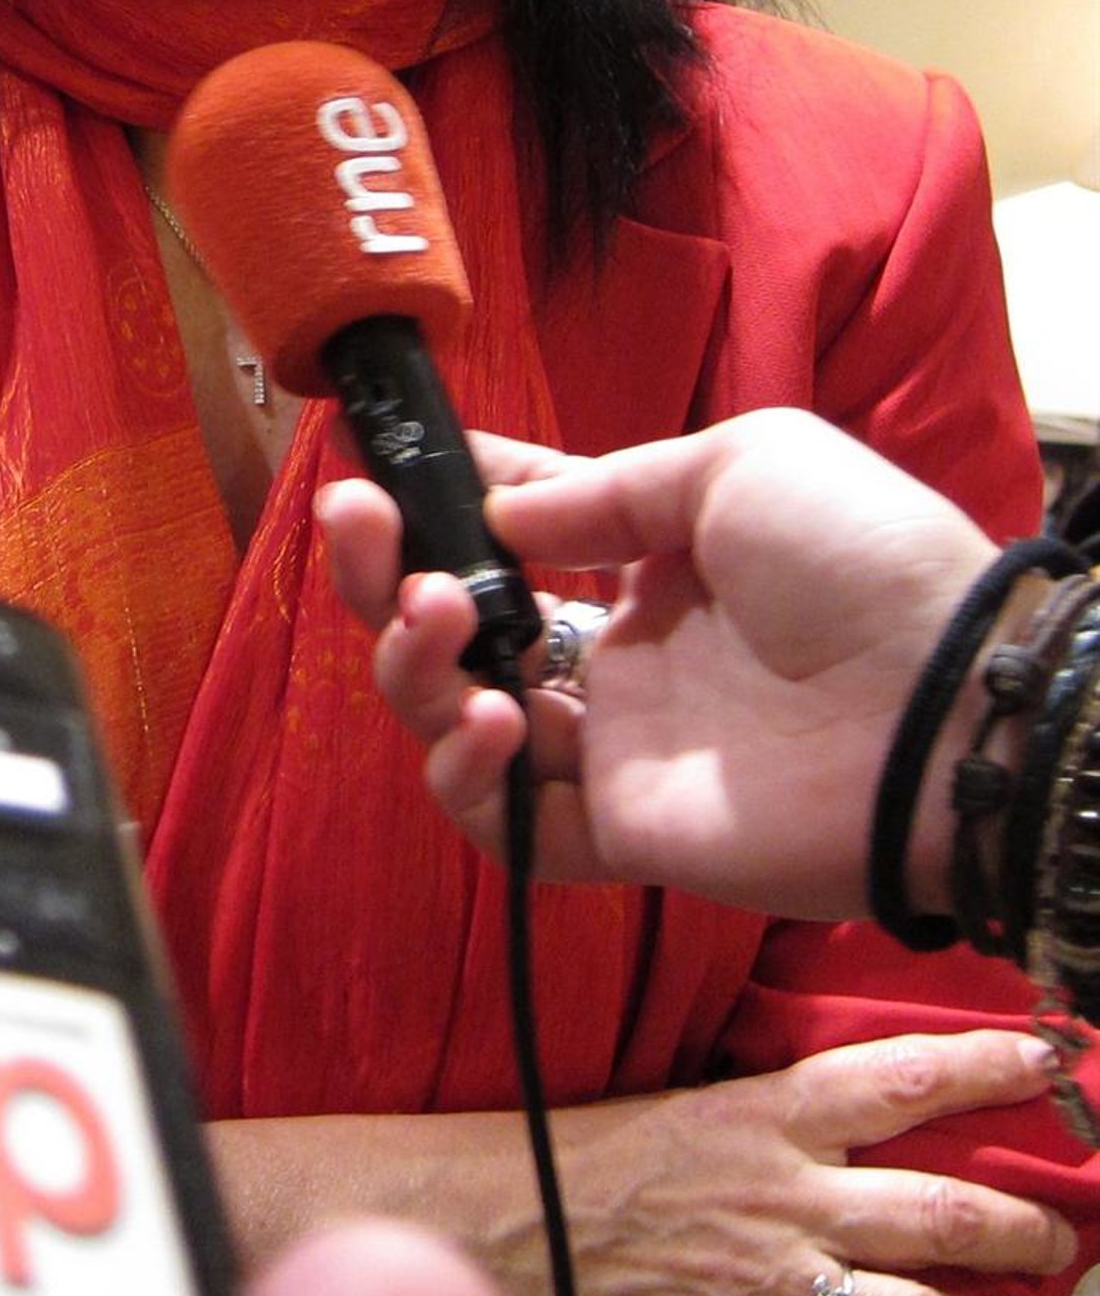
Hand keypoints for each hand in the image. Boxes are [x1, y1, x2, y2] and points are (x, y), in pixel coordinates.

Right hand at [213, 1030, 1071, 1295]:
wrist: (487, 1230)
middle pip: (947, 1213)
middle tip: (1051, 1242)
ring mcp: (768, 1290)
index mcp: (764, 1116)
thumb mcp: (682, 1108)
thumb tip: (845, 1125)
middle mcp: (785, 1197)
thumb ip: (768, 1121)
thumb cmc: (570, 1161)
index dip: (988, 1068)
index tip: (1047, 1059)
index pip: (902, 1079)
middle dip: (1023, 1233)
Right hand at [322, 409, 996, 916]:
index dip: (441, 499)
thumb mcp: (740, 463)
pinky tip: (500, 717)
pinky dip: (472, 777)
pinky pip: (507, 825)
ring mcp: (615, 750)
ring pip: (454, 723)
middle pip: (454, 629)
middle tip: (352, 521)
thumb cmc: (859, 560)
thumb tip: (502, 517)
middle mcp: (616, 658)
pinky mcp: (622, 835)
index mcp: (647, 568)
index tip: (375, 461)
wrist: (944, 701)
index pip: (515, 531)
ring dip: (413, 664)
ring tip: (438, 615)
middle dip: (380, 574)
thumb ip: (607, 491)